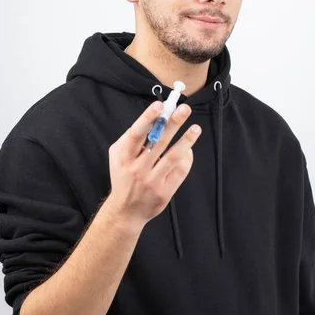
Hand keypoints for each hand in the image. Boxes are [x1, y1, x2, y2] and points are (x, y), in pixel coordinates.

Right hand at [106, 100, 200, 228]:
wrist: (126, 210)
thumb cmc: (124, 176)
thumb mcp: (119, 156)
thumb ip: (132, 138)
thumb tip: (154, 118)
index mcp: (124, 157)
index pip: (136, 133)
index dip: (148, 118)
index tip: (160, 105)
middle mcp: (137, 168)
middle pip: (158, 141)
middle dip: (173, 123)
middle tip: (185, 109)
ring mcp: (152, 181)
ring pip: (173, 157)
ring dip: (186, 140)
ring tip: (196, 128)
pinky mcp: (164, 191)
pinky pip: (180, 171)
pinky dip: (186, 158)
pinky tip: (189, 148)